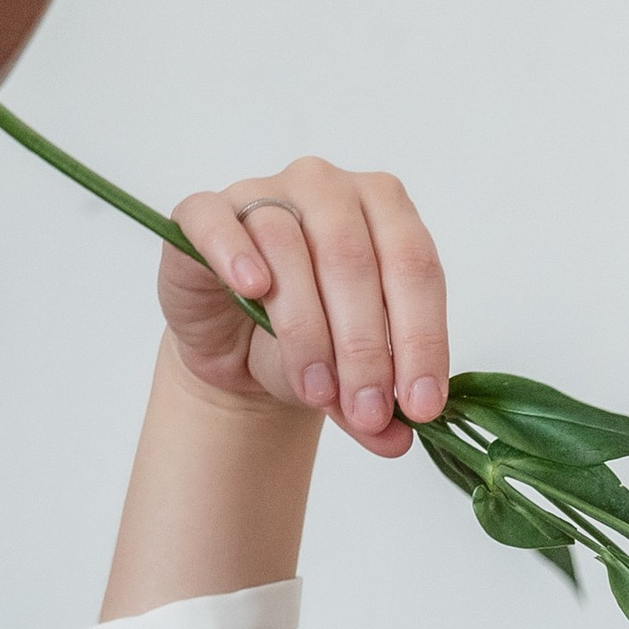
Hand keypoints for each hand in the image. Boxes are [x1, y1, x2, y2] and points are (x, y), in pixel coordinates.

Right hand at [162, 158, 448, 457]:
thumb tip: (398, 439)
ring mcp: (266, 192)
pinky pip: (219, 223)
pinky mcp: (206, 212)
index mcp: (388, 211)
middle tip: (366, 410)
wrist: (237, 344)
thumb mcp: (353, 379)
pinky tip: (254, 289)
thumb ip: (377, 407)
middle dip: (366, 349)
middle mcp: (331, 189)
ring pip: (289, 248)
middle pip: (354, 261)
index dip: (422, 340)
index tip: (420, 406)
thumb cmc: (309, 342)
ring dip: (306, 330)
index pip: (416, 268)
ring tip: (314, 389)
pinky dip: (236, 255)